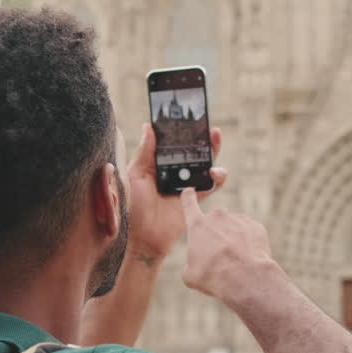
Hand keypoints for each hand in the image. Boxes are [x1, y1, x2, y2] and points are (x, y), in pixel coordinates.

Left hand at [125, 123, 227, 261]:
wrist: (144, 238)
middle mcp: (173, 172)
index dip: (179, 129)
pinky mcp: (196, 198)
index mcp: (157, 164)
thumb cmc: (134, 208)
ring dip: (212, 150)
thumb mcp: (135, 176)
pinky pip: (212, 185)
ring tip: (214, 137)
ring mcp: (186, 184)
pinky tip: (217, 170)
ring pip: (204, 163)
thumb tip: (149, 126)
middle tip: (205, 122)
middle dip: (200, 136)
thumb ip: (145, 152)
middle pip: (191, 150)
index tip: (186, 114)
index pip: (171, 143)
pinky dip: (218, 177)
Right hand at [181, 187, 277, 303]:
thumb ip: (191, 263)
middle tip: (218, 257)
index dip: (188, 197)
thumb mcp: (190, 275)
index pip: (189, 203)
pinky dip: (247, 243)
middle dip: (215, 236)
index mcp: (197, 225)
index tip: (189, 192)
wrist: (245, 277)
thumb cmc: (214, 276)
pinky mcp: (256, 226)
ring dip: (232, 240)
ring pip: (232, 229)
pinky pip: (249, 233)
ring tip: (234, 261)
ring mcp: (238, 219)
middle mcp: (217, 216)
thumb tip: (196, 265)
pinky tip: (246, 258)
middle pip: (213, 224)